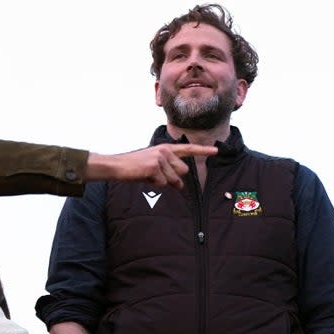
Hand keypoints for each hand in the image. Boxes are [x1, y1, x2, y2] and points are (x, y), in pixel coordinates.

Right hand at [87, 143, 216, 189]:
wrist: (117, 166)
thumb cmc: (135, 168)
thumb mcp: (154, 166)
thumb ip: (169, 170)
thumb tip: (180, 185)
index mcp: (165, 148)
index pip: (187, 149)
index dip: (203, 151)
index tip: (216, 150)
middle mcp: (164, 151)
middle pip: (183, 171)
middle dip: (173, 178)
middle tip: (156, 176)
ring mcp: (160, 158)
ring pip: (174, 179)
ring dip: (163, 182)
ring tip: (149, 176)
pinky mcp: (154, 166)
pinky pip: (163, 183)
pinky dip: (154, 185)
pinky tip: (144, 177)